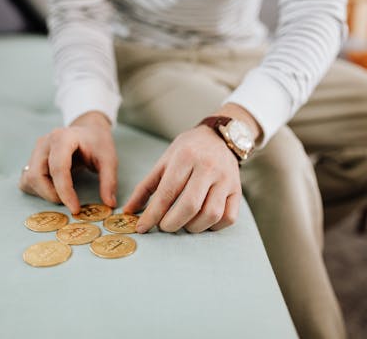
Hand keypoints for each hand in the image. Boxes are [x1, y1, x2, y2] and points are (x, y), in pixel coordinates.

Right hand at [19, 111, 117, 213]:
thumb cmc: (98, 144)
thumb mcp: (109, 159)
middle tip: (71, 202)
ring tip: (64, 195)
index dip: (65, 192)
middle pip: (37, 175)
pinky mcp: (31, 159)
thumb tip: (109, 204)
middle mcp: (44, 143)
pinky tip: (54, 190)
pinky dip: (38, 190)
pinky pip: (27, 180)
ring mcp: (35, 151)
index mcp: (63, 137)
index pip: (58, 168)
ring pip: (29, 179)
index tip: (76, 209)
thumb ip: (109, 181)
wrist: (89, 130)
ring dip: (45, 193)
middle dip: (52, 195)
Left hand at [123, 125, 241, 233]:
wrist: (219, 137)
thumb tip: (129, 211)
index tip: (142, 228)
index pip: (167, 192)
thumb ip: (146, 187)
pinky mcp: (237, 190)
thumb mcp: (164, 162)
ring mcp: (226, 179)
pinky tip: (202, 222)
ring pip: (211, 214)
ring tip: (183, 224)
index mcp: (186, 157)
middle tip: (164, 226)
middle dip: (172, 224)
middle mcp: (208, 167)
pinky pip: (228, 218)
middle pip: (190, 206)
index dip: (153, 214)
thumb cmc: (188, 151)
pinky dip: (213, 227)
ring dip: (193, 227)